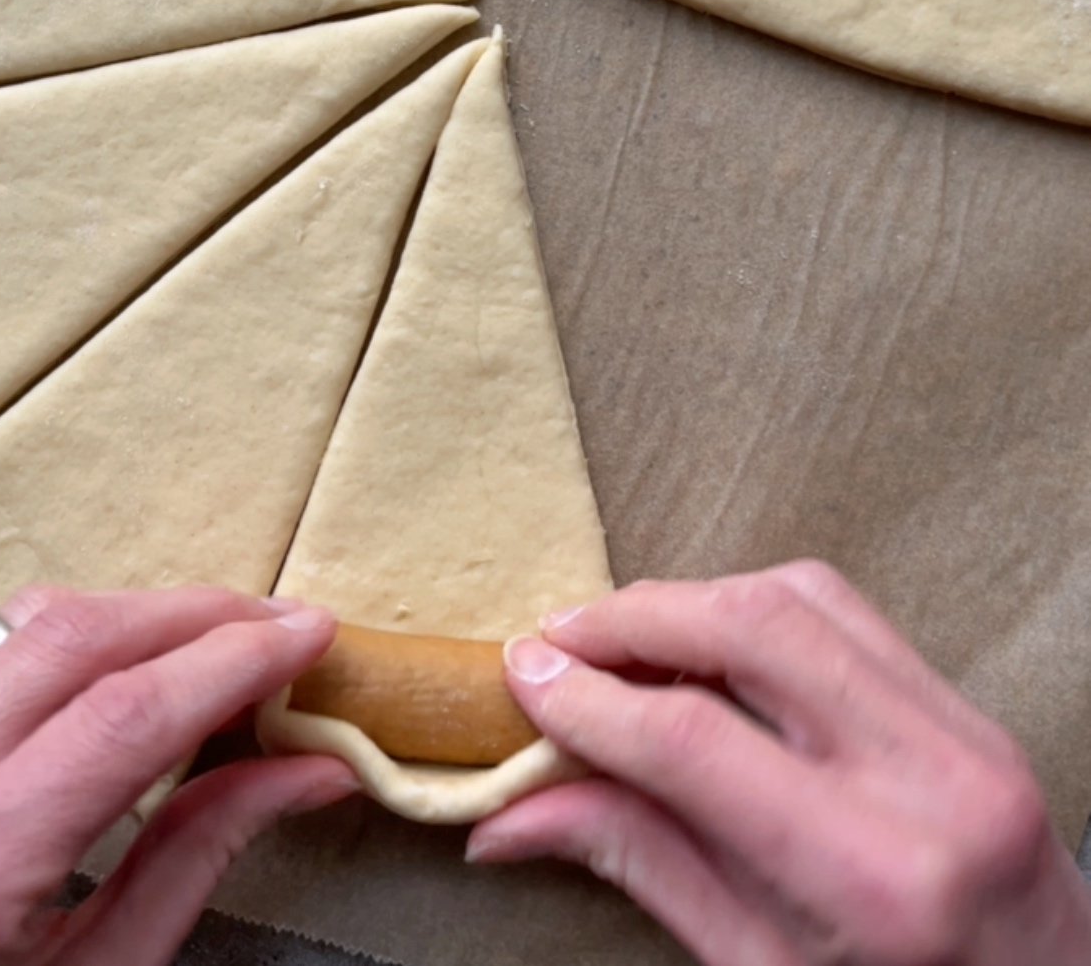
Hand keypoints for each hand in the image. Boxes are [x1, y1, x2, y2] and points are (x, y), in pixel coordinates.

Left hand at [0, 585, 356, 965]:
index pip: (127, 715)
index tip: (310, 636)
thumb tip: (312, 769)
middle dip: (199, 614)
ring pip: (27, 622)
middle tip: (281, 625)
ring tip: (222, 636)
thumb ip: (202, 854)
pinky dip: (83, 634)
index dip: (235, 658)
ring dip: (142, 612)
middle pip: (75, 638)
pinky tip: (138, 656)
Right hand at [469, 562, 1090, 964]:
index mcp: (879, 877)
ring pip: (796, 596)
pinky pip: (841, 608)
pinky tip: (702, 634)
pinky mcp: (960, 701)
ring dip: (688, 599)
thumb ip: (640, 864)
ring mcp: (961, 728)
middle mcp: (931, 780)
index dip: (590, 700)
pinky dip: (751, 601)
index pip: (696, 742)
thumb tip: (511, 815)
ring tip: (616, 635)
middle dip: (631, 619)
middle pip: (750, 630)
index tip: (525, 678)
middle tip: (556, 638)